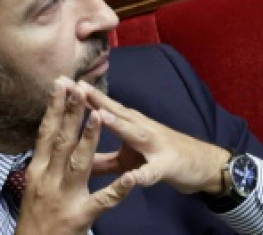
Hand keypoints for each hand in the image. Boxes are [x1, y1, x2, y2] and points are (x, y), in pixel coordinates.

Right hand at [15, 79, 135, 234]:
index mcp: (37, 170)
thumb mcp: (34, 185)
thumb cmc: (34, 215)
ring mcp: (65, 197)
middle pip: (62, 141)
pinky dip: (117, 189)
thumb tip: (48, 137)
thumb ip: (44, 162)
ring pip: (79, 163)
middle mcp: (48, 179)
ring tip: (100, 117)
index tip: (60, 84)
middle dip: (71, 113)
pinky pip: (103, 200)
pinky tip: (130, 179)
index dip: (54, 108)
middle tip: (79, 88)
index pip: (46, 132)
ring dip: (90, 139)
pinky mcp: (81, 216)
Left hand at [81, 82, 229, 194]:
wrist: (202, 165)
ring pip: (134, 133)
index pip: (101, 106)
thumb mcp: (128, 158)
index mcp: (128, 124)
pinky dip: (142, 175)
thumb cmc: (160, 156)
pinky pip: (153, 172)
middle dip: (93, 99)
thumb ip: (102, 159)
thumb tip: (75, 158)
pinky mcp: (167, 166)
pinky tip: (132, 178)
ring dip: (117, 124)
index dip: (80, 96)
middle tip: (74, 86)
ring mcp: (155, 145)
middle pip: (114, 111)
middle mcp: (140, 128)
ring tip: (99, 116)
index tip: (59, 83)